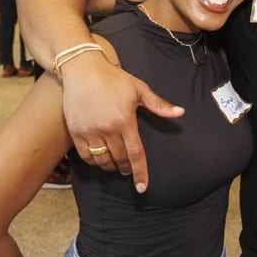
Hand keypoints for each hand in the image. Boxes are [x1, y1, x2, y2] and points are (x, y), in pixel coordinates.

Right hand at [61, 54, 183, 191]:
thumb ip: (159, 105)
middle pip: (120, 159)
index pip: (135, 154)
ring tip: (116, 163)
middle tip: (128, 169)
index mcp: (125, 121)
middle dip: (126, 168)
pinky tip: (100, 157)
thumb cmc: (114, 79)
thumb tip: (180, 113)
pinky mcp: (75, 131)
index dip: (139, 173)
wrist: (83, 69)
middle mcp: (107, 129)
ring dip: (111, 166)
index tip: (142, 188)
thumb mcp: (139, 89)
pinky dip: (94, 161)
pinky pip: (85, 155)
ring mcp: (89, 131)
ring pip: (102, 160)